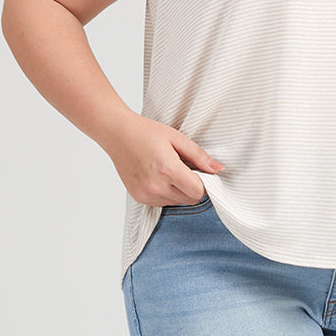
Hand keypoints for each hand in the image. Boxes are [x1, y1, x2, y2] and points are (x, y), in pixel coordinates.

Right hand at [105, 114, 224, 206]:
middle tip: (185, 170)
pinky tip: (159, 177)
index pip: (198, 192)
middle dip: (192, 187)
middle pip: (189, 199)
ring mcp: (146, 194)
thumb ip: (199, 156)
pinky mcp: (139, 198)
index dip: (204, 184)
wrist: (117, 134)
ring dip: (179, 192)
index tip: (201, 173)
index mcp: (167, 170)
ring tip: (169, 172)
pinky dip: (166, 194)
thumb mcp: (177, 138)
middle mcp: (156, 186)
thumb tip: (218, 169)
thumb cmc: (145, 132)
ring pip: (176, 203)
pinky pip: (162, 203)